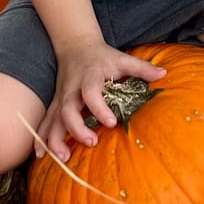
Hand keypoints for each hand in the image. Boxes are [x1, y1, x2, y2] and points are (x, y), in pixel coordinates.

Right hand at [38, 37, 166, 161]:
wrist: (76, 46)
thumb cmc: (103, 56)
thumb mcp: (123, 59)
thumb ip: (142, 68)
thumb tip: (163, 74)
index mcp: (90, 78)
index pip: (92, 93)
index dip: (99, 108)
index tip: (110, 123)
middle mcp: (72, 89)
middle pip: (67, 110)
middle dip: (77, 128)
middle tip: (91, 142)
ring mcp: (61, 97)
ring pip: (52, 119)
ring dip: (55, 139)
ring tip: (63, 157)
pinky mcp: (54, 103)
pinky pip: (44, 122)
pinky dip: (40, 137)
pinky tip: (40, 155)